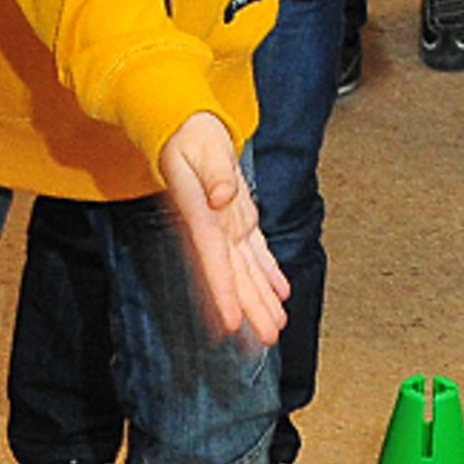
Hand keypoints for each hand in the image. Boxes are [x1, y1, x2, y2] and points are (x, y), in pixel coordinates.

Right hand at [159, 113, 287, 344]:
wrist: (184, 125)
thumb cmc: (189, 135)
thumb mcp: (201, 147)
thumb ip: (214, 171)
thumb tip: (222, 196)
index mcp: (201, 214)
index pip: (214, 260)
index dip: (224, 292)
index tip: (232, 322)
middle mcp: (214, 227)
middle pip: (234, 275)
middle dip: (251, 308)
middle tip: (268, 339)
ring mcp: (226, 224)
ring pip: (246, 269)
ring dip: (261, 298)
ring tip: (276, 326)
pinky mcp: (237, 217)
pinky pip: (255, 251)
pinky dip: (268, 272)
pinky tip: (279, 292)